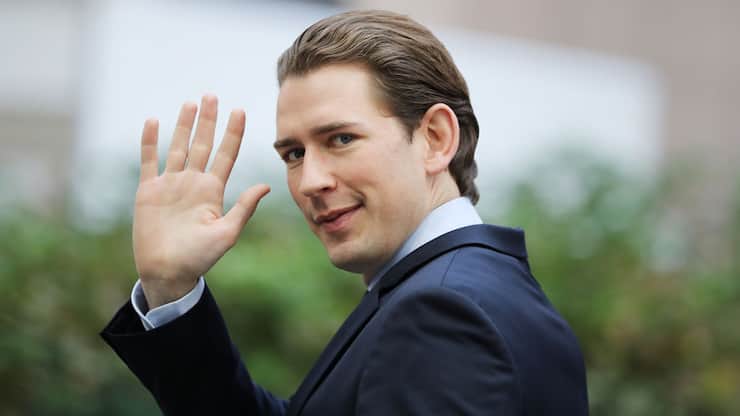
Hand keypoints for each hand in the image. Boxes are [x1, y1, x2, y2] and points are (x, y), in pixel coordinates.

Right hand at [133, 95, 269, 308]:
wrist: (168, 272)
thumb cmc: (200, 258)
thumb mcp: (227, 233)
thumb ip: (243, 207)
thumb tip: (265, 186)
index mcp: (213, 190)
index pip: (226, 154)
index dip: (233, 133)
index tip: (240, 110)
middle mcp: (193, 182)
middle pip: (202, 144)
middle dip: (208, 120)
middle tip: (212, 95)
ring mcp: (170, 185)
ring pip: (178, 147)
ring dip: (183, 125)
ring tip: (190, 103)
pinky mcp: (148, 191)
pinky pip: (149, 161)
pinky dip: (150, 142)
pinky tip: (152, 121)